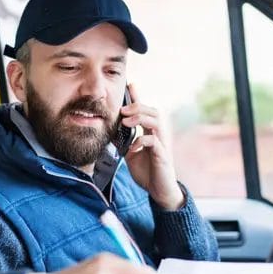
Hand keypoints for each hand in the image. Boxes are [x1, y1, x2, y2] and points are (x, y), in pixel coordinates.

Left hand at [121, 83, 184, 209]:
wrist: (159, 190)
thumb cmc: (147, 170)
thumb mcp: (130, 153)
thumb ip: (124, 141)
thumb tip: (110, 130)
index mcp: (150, 132)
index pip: (145, 110)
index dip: (138, 97)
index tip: (130, 84)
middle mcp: (158, 134)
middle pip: (152, 111)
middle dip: (138, 106)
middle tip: (123, 110)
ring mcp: (162, 143)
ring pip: (156, 121)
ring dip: (140, 118)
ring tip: (127, 122)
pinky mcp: (162, 155)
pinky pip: (154, 141)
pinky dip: (142, 141)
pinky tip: (133, 147)